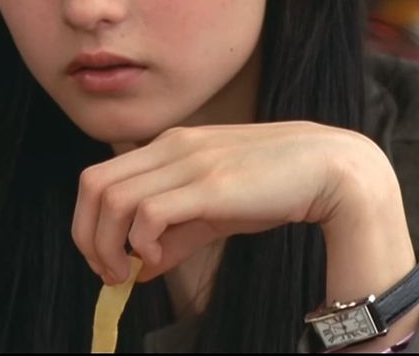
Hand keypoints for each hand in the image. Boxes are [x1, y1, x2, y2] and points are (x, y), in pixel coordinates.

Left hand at [71, 121, 398, 284]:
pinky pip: (149, 212)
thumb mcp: (214, 209)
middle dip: (88, 237)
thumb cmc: (272, 186)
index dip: (88, 223)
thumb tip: (139, 268)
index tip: (106, 261)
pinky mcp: (208, 184)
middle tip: (110, 273)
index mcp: (167, 146)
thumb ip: (176, 234)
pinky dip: (142, 240)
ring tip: (130, 273)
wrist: (329, 167)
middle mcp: (170, 147)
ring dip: (110, 244)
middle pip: (92, 186)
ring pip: (113, 199)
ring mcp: (187, 162)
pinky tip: (159, 259)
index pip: (98, 178)